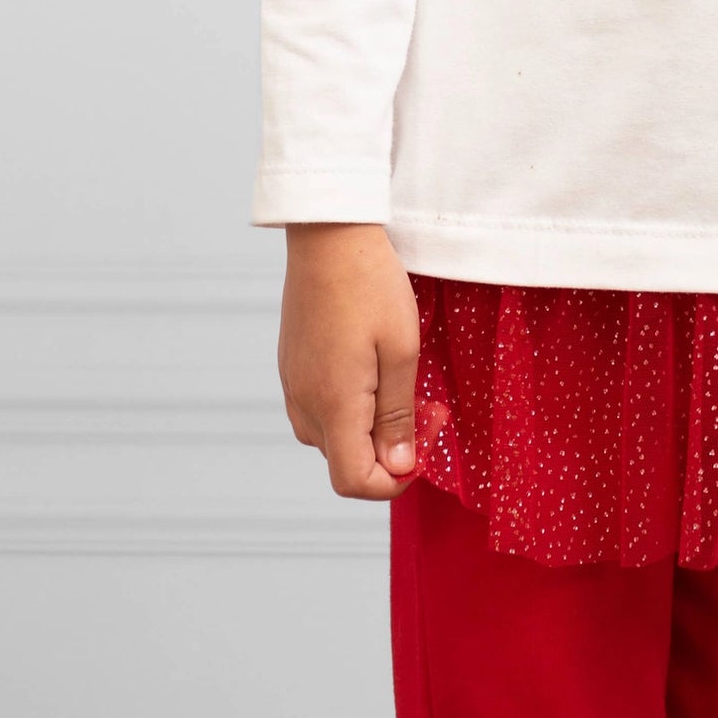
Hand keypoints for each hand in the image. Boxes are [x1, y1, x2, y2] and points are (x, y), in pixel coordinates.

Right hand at [277, 223, 421, 500]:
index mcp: (332, 405)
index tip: (423, 447)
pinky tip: (373, 368)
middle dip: (387, 451)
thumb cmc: (370, 285)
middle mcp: (304, 403)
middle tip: (425, 408)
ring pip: (332, 437)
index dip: (392, 482)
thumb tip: (399, 467)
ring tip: (400, 382)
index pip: (353, 482)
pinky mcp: (292, 366)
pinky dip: (350, 406)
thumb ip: (398, 416)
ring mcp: (293, 384)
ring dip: (368, 428)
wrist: (329, 234)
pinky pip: (320, 408)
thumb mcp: (401, 349)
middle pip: (344, 462)